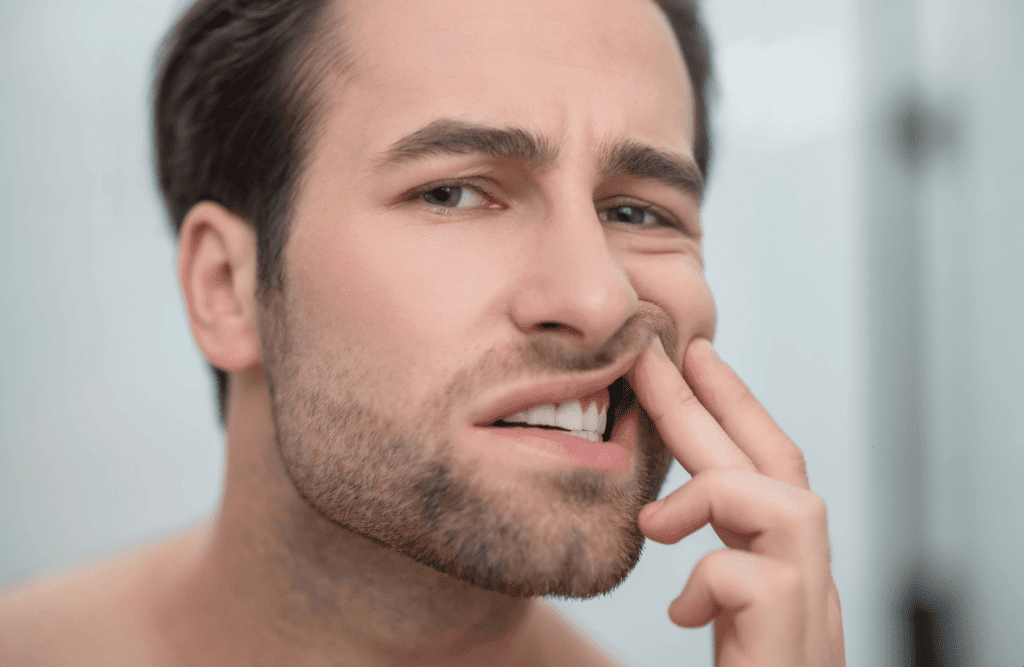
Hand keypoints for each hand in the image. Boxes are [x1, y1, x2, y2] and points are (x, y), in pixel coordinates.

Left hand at [627, 337, 844, 665]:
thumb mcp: (718, 619)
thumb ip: (705, 568)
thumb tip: (655, 514)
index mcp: (781, 566)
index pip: (765, 466)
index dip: (732, 405)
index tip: (693, 353)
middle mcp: (809, 579)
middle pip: (775, 465)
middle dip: (716, 400)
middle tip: (665, 346)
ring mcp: (811, 612)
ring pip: (789, 506)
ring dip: (715, 492)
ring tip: (657, 518)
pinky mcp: (796, 643)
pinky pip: (754, 581)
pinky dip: (707, 580)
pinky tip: (681, 612)